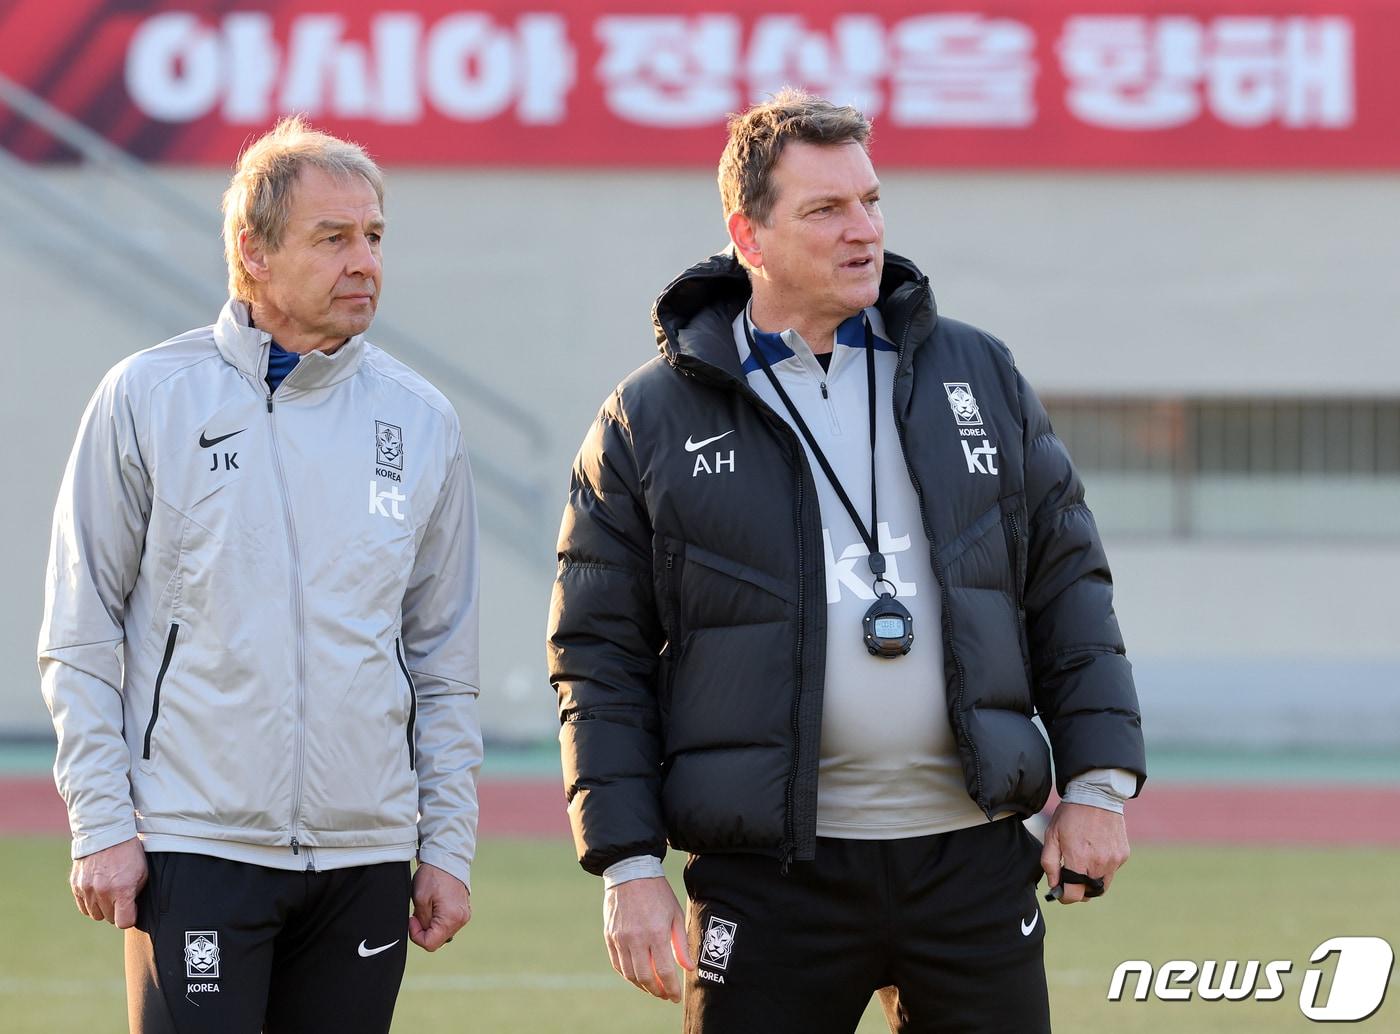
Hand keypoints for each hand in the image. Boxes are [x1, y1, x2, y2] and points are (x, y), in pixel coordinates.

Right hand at [71, 837, 146, 928]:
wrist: (107, 834)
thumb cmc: (129, 854)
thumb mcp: (142, 873)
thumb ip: (135, 895)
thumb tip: (131, 912)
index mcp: (122, 889)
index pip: (124, 922)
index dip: (130, 917)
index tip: (132, 910)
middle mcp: (102, 891)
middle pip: (109, 918)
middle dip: (117, 911)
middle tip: (121, 897)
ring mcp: (87, 889)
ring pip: (95, 915)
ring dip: (103, 908)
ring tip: (110, 893)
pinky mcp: (76, 886)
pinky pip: (83, 907)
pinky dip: (91, 904)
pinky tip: (98, 892)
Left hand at [409, 862, 470, 950]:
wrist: (447, 858)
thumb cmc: (433, 876)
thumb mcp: (420, 899)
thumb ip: (422, 922)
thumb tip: (424, 931)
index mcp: (451, 918)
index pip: (430, 944)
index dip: (416, 935)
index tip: (412, 919)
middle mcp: (461, 919)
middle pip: (437, 940)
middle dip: (424, 930)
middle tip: (417, 913)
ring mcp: (464, 915)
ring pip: (442, 933)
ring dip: (431, 925)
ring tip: (426, 907)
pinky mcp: (463, 910)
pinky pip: (448, 924)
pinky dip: (438, 920)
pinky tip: (434, 906)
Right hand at [603, 876, 693, 1002]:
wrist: (630, 872)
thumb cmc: (658, 893)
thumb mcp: (675, 914)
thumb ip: (681, 943)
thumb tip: (688, 968)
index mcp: (656, 933)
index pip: (664, 971)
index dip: (671, 988)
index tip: (675, 997)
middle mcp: (636, 938)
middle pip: (645, 977)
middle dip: (657, 991)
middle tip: (665, 995)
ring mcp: (620, 938)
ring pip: (630, 974)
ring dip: (642, 986)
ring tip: (653, 988)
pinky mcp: (609, 936)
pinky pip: (617, 964)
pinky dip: (628, 975)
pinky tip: (637, 976)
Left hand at [1040, 802, 1129, 903]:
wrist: (1096, 795)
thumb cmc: (1070, 815)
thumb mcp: (1051, 835)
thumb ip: (1049, 863)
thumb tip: (1054, 885)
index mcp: (1078, 860)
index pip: (1074, 896)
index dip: (1064, 896)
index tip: (1060, 890)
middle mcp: (1099, 864)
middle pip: (1089, 893)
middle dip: (1078, 889)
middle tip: (1070, 877)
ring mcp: (1114, 860)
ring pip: (1102, 884)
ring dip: (1091, 880)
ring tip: (1083, 862)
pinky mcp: (1123, 855)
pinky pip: (1112, 870)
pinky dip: (1103, 867)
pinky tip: (1096, 850)